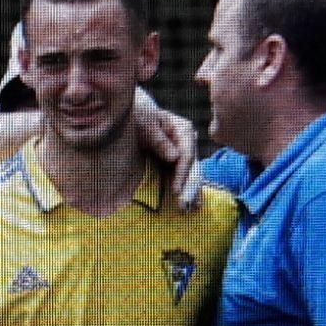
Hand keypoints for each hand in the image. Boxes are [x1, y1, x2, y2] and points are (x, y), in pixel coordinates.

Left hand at [131, 88, 200, 210]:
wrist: (132, 115)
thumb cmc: (137, 115)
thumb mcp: (144, 122)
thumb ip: (158, 139)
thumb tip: (175, 157)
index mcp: (182, 129)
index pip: (186, 156)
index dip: (183, 174)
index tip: (177, 191)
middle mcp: (187, 142)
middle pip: (193, 168)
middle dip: (190, 188)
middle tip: (184, 206)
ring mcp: (184, 153)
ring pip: (192, 175)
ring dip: (192, 193)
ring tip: (189, 210)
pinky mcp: (176, 163)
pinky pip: (184, 178)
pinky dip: (187, 191)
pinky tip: (192, 206)